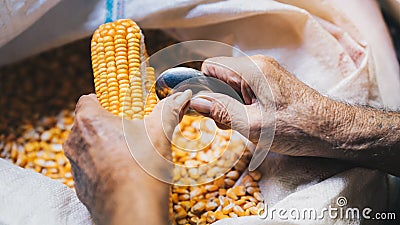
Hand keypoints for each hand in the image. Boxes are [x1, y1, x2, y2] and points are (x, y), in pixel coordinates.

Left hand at [64, 90, 190, 224]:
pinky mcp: (81, 187)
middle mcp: (75, 142)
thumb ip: (169, 110)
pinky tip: (124, 174)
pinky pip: (91, 169)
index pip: (87, 100)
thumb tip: (182, 96)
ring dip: (104, 146)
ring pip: (88, 148)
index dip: (104, 101)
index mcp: (90, 121)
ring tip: (130, 154)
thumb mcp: (160, 133)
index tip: (120, 107)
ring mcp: (76, 166)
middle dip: (107, 125)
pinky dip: (103, 168)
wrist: (132, 211)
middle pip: (87, 124)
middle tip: (130, 131)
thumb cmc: (142, 167)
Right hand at [190, 55, 399, 176]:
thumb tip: (195, 102)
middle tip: (231, 123)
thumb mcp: (252, 125)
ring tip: (247, 124)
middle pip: (221, 76)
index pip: (211, 67)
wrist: (332, 131)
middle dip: (219, 99)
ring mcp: (267, 73)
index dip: (204, 88)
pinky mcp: (273, 83)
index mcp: (252, 70)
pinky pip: (247, 89)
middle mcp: (258, 65)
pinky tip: (255, 120)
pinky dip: (244, 105)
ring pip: (233, 84)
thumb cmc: (297, 128)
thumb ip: (221, 111)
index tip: (207, 109)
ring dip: (232, 105)